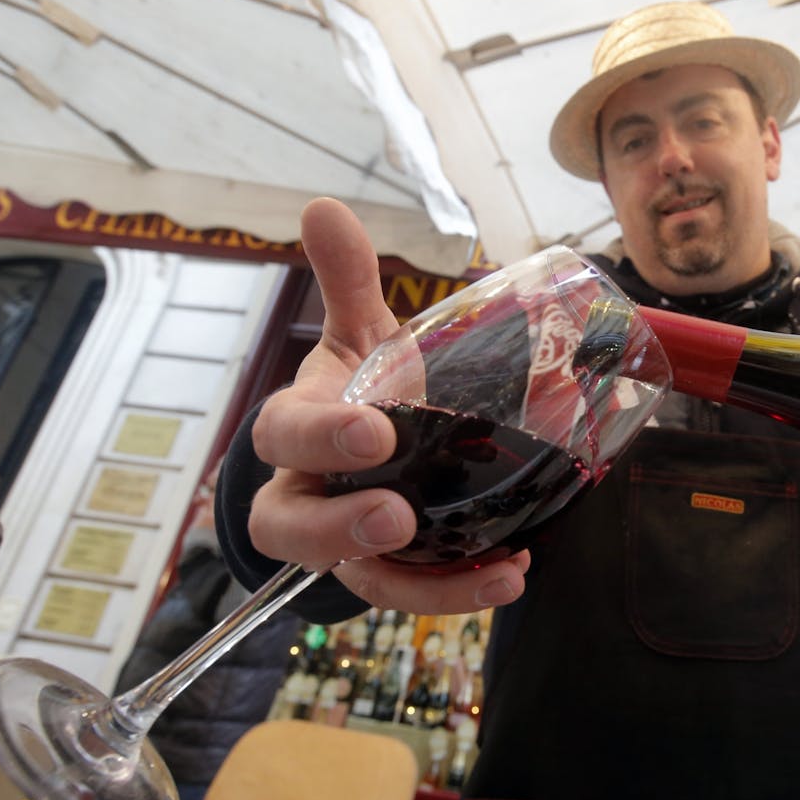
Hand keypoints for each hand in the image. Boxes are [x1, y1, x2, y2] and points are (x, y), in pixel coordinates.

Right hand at [248, 198, 528, 613]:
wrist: (356, 459)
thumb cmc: (356, 393)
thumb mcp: (356, 339)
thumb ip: (348, 281)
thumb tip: (325, 205)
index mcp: (298, 429)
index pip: (285, 435)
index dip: (321, 437)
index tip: (375, 432)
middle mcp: (308, 495)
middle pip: (294, 526)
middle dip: (340, 526)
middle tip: (398, 515)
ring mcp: (345, 545)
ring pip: (359, 579)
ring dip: (425, 585)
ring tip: (498, 570)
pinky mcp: (387, 575)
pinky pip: (413, 594)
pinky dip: (460, 591)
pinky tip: (513, 573)